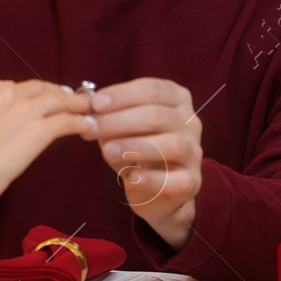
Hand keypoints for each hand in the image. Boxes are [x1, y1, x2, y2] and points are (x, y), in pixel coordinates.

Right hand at [0, 78, 95, 202]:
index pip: (13, 86)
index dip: (29, 92)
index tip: (38, 96)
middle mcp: (4, 93)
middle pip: (39, 88)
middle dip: (55, 92)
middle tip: (68, 95)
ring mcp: (23, 110)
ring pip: (58, 99)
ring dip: (75, 102)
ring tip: (87, 107)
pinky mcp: (38, 129)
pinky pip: (66, 121)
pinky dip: (79, 122)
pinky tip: (87, 126)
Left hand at [90, 78, 202, 249]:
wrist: (155, 190)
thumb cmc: (135, 147)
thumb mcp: (121, 127)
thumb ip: (108, 116)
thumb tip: (86, 107)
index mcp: (176, 99)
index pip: (152, 89)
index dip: (123, 95)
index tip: (95, 104)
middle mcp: (190, 122)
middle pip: (157, 115)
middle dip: (119, 121)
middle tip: (90, 129)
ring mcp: (194, 152)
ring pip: (170, 144)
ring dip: (134, 146)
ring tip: (106, 152)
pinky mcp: (193, 181)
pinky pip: (176, 180)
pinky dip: (152, 179)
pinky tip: (131, 178)